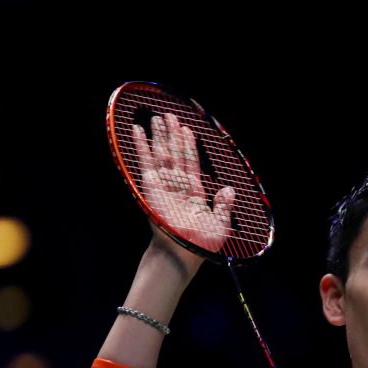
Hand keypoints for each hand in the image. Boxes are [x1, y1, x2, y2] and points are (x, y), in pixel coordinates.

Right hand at [134, 113, 234, 265]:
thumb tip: (229, 190)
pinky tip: (137, 130)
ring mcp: (163, 184)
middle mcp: (178, 186)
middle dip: (173, 134)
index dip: (189, 147)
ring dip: (159, 135)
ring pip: (161, 154)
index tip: (188, 130)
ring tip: (158, 117)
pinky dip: (141, 145)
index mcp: (194, 194)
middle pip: (175, 154)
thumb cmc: (200, 245)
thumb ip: (224, 206)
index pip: (191, 164)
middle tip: (170, 115)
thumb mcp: (220, 225)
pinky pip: (145, 162)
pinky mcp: (150, 185)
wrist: (182, 252)